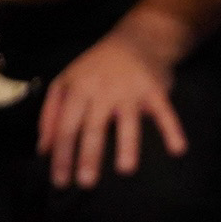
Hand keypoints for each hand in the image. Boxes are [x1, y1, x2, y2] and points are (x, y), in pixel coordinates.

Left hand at [37, 21, 186, 188]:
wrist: (137, 38)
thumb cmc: (96, 66)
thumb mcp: (66, 81)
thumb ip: (50, 114)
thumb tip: (42, 149)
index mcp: (77, 89)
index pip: (66, 127)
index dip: (61, 156)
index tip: (60, 181)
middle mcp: (103, 90)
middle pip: (93, 128)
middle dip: (89, 156)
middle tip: (86, 183)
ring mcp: (131, 90)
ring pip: (128, 122)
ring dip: (127, 146)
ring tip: (126, 170)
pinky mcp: (155, 90)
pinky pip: (164, 113)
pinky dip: (172, 130)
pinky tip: (178, 149)